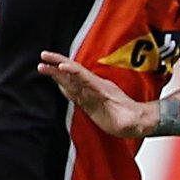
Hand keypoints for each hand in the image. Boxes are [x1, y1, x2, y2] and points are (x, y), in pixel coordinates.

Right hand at [38, 52, 156, 137]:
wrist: (138, 120)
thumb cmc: (133, 120)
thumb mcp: (130, 121)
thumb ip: (124, 120)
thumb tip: (122, 121)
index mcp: (103, 90)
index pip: (85, 77)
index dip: (73, 71)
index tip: (61, 66)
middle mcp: (95, 88)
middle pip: (74, 74)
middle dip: (59, 64)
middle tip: (43, 57)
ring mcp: (92, 93)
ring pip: (71, 80)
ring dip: (57, 73)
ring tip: (41, 66)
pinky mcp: (90, 100)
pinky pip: (74, 90)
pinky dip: (63, 84)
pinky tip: (55, 81)